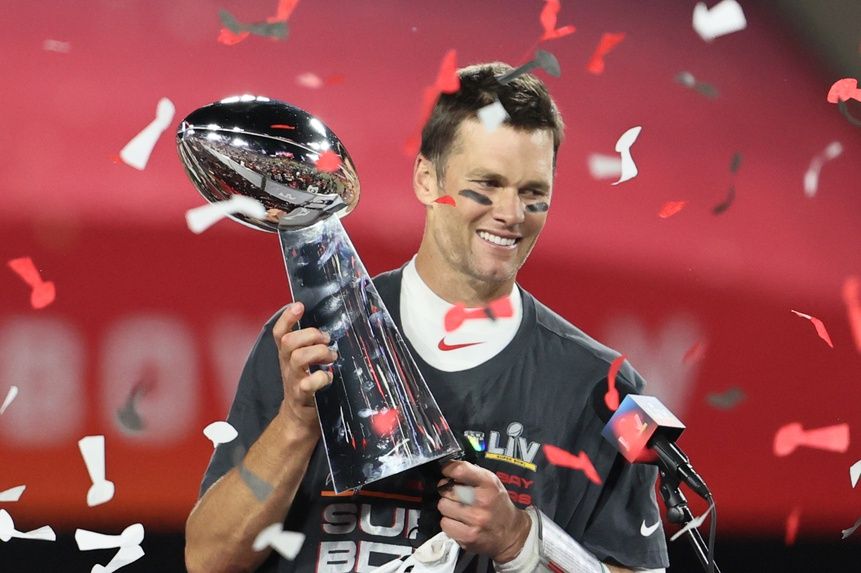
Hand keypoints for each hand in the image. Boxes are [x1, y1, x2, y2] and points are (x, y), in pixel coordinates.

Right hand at [272, 302, 337, 432]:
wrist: (299, 418)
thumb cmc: (306, 384)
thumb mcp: (303, 362)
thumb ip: (309, 345)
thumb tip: (327, 325)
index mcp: (287, 355)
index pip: (280, 333)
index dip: (287, 318)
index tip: (299, 306)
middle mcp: (287, 365)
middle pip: (289, 342)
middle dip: (310, 335)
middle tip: (326, 340)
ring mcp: (293, 380)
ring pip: (298, 358)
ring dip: (319, 353)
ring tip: (331, 357)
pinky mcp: (302, 396)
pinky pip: (307, 384)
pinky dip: (321, 377)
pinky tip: (329, 377)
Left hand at [436, 461, 530, 562]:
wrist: (510, 533)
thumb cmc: (497, 504)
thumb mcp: (491, 482)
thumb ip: (470, 473)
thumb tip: (447, 468)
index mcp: (489, 484)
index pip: (460, 470)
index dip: (448, 469)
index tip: (446, 472)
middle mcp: (483, 501)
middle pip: (447, 489)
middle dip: (448, 491)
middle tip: (457, 496)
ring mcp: (475, 520)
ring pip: (443, 506)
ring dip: (448, 508)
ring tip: (459, 510)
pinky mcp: (468, 536)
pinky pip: (444, 524)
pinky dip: (449, 523)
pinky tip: (459, 522)